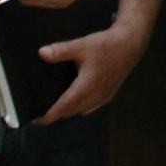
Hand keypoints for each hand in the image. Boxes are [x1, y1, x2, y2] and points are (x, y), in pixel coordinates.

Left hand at [35, 17, 152, 123]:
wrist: (130, 46)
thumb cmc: (106, 45)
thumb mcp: (81, 45)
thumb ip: (61, 50)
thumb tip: (41, 53)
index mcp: (86, 87)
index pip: (64, 107)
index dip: (49, 116)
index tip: (35, 120)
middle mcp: (95, 96)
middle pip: (70, 112)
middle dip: (55, 114)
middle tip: (39, 110)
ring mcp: (102, 98)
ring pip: (80, 111)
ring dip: (67, 111)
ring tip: (53, 106)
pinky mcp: (107, 96)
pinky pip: (89, 108)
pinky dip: (79, 107)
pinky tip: (73, 99)